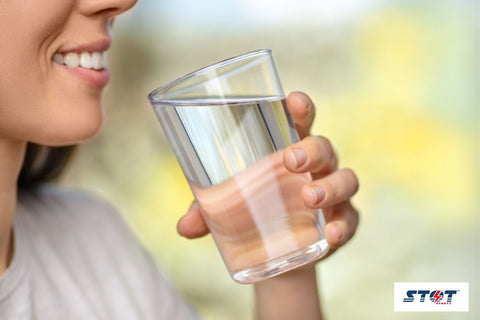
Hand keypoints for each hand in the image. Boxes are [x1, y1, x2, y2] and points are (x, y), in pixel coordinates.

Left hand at [177, 91, 358, 254]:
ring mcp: (332, 193)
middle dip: (311, 148)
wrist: (277, 250)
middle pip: (323, 146)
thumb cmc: (253, 210)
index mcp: (289, 149)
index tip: (293, 100)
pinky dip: (343, 226)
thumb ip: (206, 211)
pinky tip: (331, 236)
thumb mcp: (226, 208)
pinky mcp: (341, 221)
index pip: (299, 121)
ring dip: (330, 186)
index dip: (300, 107)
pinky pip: (351, 219)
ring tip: (309, 197)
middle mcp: (316, 166)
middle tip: (290, 159)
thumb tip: (183, 227)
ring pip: (345, 178)